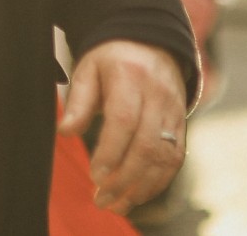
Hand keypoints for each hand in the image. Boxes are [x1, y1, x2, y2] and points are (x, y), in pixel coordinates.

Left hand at [58, 40, 188, 214]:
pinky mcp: (181, 124)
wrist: (152, 42)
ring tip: (116, 204)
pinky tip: (136, 196)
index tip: (94, 175)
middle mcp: (157, 95)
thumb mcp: (89, 68)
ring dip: (141, 187)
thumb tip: (65, 132)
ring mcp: (173, 111)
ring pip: (164, 157)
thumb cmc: (113, 58)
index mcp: (130, 76)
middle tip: (101, 198)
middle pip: (147, 144)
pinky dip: (157, 183)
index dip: (111, 151)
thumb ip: (79, 101)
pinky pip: (175, 159)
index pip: (124, 119)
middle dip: (123, 179)